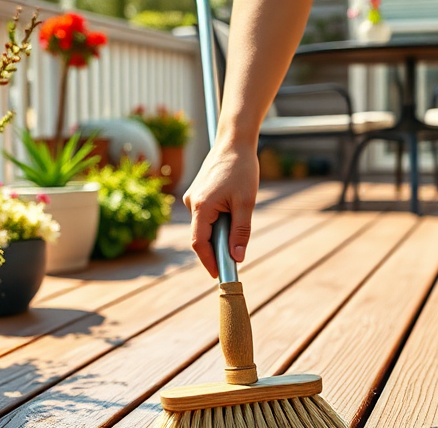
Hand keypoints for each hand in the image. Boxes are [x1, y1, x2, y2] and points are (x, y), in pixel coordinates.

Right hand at [183, 141, 258, 277]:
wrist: (234, 141)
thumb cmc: (242, 169)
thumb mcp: (246, 203)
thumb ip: (240, 232)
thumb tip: (237, 257)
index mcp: (201, 206)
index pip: (199, 243)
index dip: (209, 262)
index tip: (219, 275)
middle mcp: (191, 203)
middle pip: (201, 236)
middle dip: (216, 249)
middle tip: (235, 258)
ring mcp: (192, 197)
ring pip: (204, 225)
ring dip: (219, 231)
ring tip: (238, 217)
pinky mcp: (197, 193)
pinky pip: (205, 215)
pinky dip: (217, 220)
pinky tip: (232, 209)